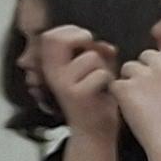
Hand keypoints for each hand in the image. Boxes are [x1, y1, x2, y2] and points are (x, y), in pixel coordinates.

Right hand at [34, 26, 121, 140]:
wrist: (94, 130)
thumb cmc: (95, 97)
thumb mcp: (91, 70)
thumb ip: (95, 53)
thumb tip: (104, 44)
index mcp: (51, 67)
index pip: (49, 36)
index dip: (70, 30)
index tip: (86, 37)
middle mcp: (52, 74)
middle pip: (58, 40)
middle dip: (82, 37)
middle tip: (98, 50)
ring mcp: (63, 84)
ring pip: (90, 57)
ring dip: (105, 65)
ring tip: (103, 80)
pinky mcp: (78, 94)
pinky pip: (101, 73)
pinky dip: (110, 79)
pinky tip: (106, 92)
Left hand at [110, 50, 160, 148]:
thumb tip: (150, 66)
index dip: (158, 67)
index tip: (160, 83)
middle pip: (144, 57)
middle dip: (143, 71)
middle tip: (147, 94)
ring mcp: (144, 76)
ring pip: (127, 68)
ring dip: (130, 82)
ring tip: (139, 103)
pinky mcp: (125, 88)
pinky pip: (115, 85)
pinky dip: (119, 96)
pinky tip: (130, 109)